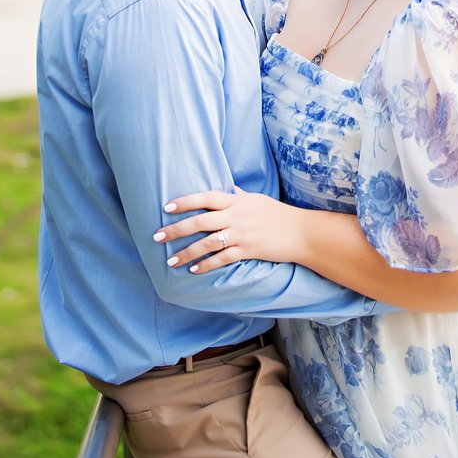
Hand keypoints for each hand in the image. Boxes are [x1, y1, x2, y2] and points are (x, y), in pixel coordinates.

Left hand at [152, 188, 298, 271]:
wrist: (300, 232)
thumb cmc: (277, 214)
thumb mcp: (256, 199)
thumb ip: (238, 195)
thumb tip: (226, 187)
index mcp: (236, 201)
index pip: (206, 197)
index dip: (185, 201)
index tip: (166, 207)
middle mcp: (236, 216)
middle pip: (200, 221)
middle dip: (176, 229)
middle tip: (156, 236)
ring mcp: (242, 234)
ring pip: (207, 243)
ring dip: (186, 252)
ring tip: (170, 261)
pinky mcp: (248, 251)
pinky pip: (222, 259)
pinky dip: (206, 265)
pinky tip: (193, 270)